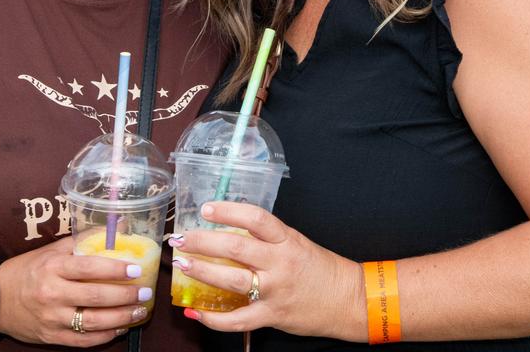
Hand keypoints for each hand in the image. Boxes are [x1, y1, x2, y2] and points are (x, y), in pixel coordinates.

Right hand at [0, 236, 151, 346]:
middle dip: (125, 296)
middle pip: (95, 296)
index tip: (136, 270)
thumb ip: (81, 240)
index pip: (89, 268)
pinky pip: (83, 341)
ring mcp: (52, 318)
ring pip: (93, 322)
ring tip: (139, 312)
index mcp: (53, 267)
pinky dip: (105, 336)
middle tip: (145, 292)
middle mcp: (52, 293)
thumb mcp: (50, 251)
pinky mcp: (50, 336)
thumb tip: (115, 225)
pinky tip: (119, 328)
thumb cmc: (26, 270)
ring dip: (121, 318)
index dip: (115, 270)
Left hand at [172, 202, 365, 340]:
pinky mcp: (273, 315)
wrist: (348, 300)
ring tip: (182, 265)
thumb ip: (267, 238)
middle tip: (180, 238)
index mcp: (286, 239)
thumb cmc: (320, 269)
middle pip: (236, 247)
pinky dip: (214, 319)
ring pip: (233, 280)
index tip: (206, 209)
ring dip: (203, 272)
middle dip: (202, 241)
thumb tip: (228, 229)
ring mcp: (276, 290)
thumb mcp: (296, 243)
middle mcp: (280, 262)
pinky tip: (197, 313)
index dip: (228, 211)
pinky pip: (239, 320)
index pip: (255, 218)